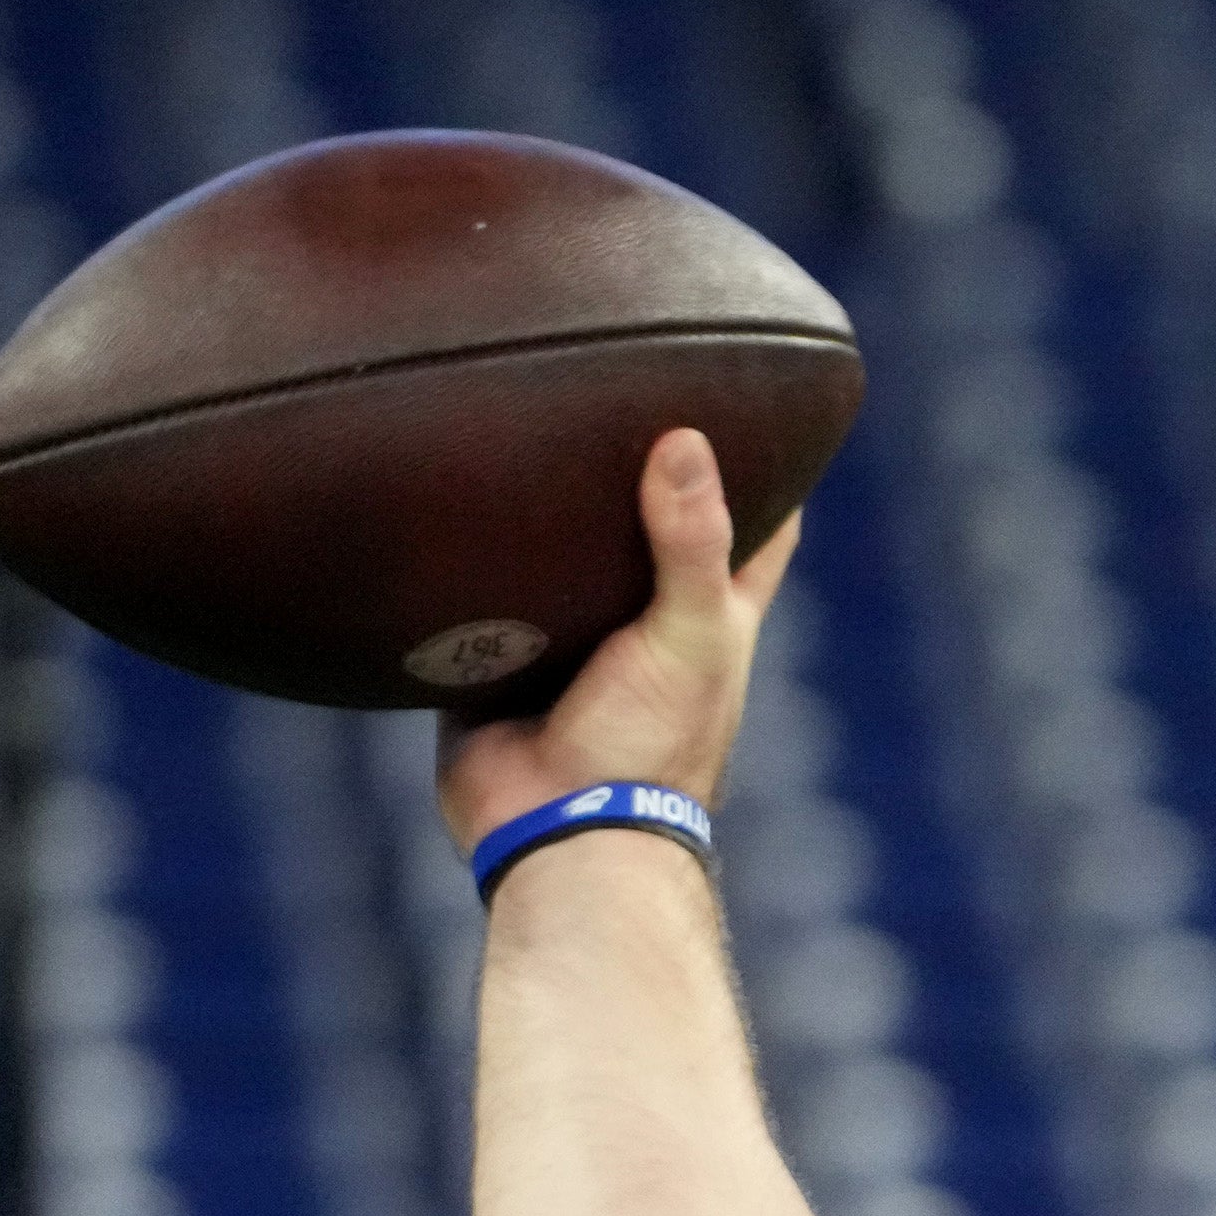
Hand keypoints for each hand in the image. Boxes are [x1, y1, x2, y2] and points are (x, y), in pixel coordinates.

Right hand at [434, 427, 800, 853]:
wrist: (555, 831)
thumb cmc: (649, 743)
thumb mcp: (689, 635)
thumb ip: (691, 542)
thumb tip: (685, 438)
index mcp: (711, 616)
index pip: (759, 528)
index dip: (768, 469)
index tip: (757, 400)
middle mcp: (644, 621)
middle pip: (649, 528)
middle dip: (635, 471)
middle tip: (613, 385)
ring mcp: (569, 639)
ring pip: (561, 556)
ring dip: (545, 511)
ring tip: (520, 414)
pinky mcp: (497, 658)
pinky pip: (483, 595)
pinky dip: (472, 558)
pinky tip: (447, 492)